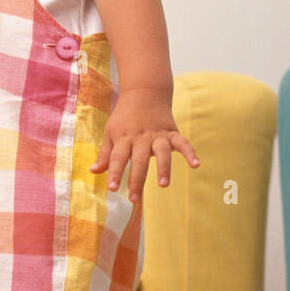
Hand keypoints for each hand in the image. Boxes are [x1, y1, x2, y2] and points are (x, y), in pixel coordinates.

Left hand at [89, 88, 199, 202]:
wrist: (144, 92)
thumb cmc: (124, 117)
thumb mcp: (111, 132)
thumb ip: (105, 154)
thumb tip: (94, 171)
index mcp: (124, 138)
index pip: (118, 158)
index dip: (115, 173)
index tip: (112, 188)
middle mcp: (141, 137)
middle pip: (139, 160)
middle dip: (137, 179)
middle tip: (134, 198)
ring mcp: (158, 135)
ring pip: (162, 153)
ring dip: (163, 168)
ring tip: (163, 185)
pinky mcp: (172, 132)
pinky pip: (183, 143)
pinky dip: (190, 153)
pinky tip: (196, 165)